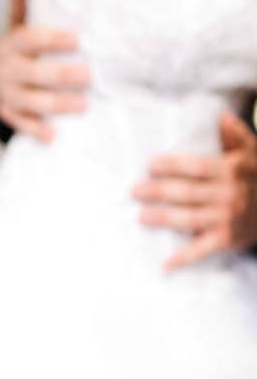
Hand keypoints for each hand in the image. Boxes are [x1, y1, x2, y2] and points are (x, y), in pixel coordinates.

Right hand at [0, 0, 89, 142]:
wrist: (13, 76)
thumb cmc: (27, 49)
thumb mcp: (24, 23)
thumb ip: (24, 3)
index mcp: (10, 44)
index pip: (26, 39)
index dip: (50, 39)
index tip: (76, 39)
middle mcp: (6, 69)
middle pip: (30, 73)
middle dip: (60, 75)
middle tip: (88, 76)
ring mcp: (7, 92)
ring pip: (27, 100)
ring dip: (55, 104)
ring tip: (82, 104)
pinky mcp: (11, 111)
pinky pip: (19, 123)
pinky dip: (35, 129)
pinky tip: (53, 134)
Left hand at [133, 111, 256, 271]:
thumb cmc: (255, 176)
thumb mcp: (251, 152)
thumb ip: (235, 134)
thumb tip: (220, 114)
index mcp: (232, 169)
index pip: (196, 166)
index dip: (171, 166)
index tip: (149, 164)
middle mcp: (230, 194)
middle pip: (187, 193)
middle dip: (158, 191)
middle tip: (134, 191)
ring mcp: (228, 218)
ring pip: (189, 219)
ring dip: (163, 218)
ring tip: (141, 216)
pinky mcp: (227, 239)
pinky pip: (202, 249)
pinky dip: (183, 258)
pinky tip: (164, 264)